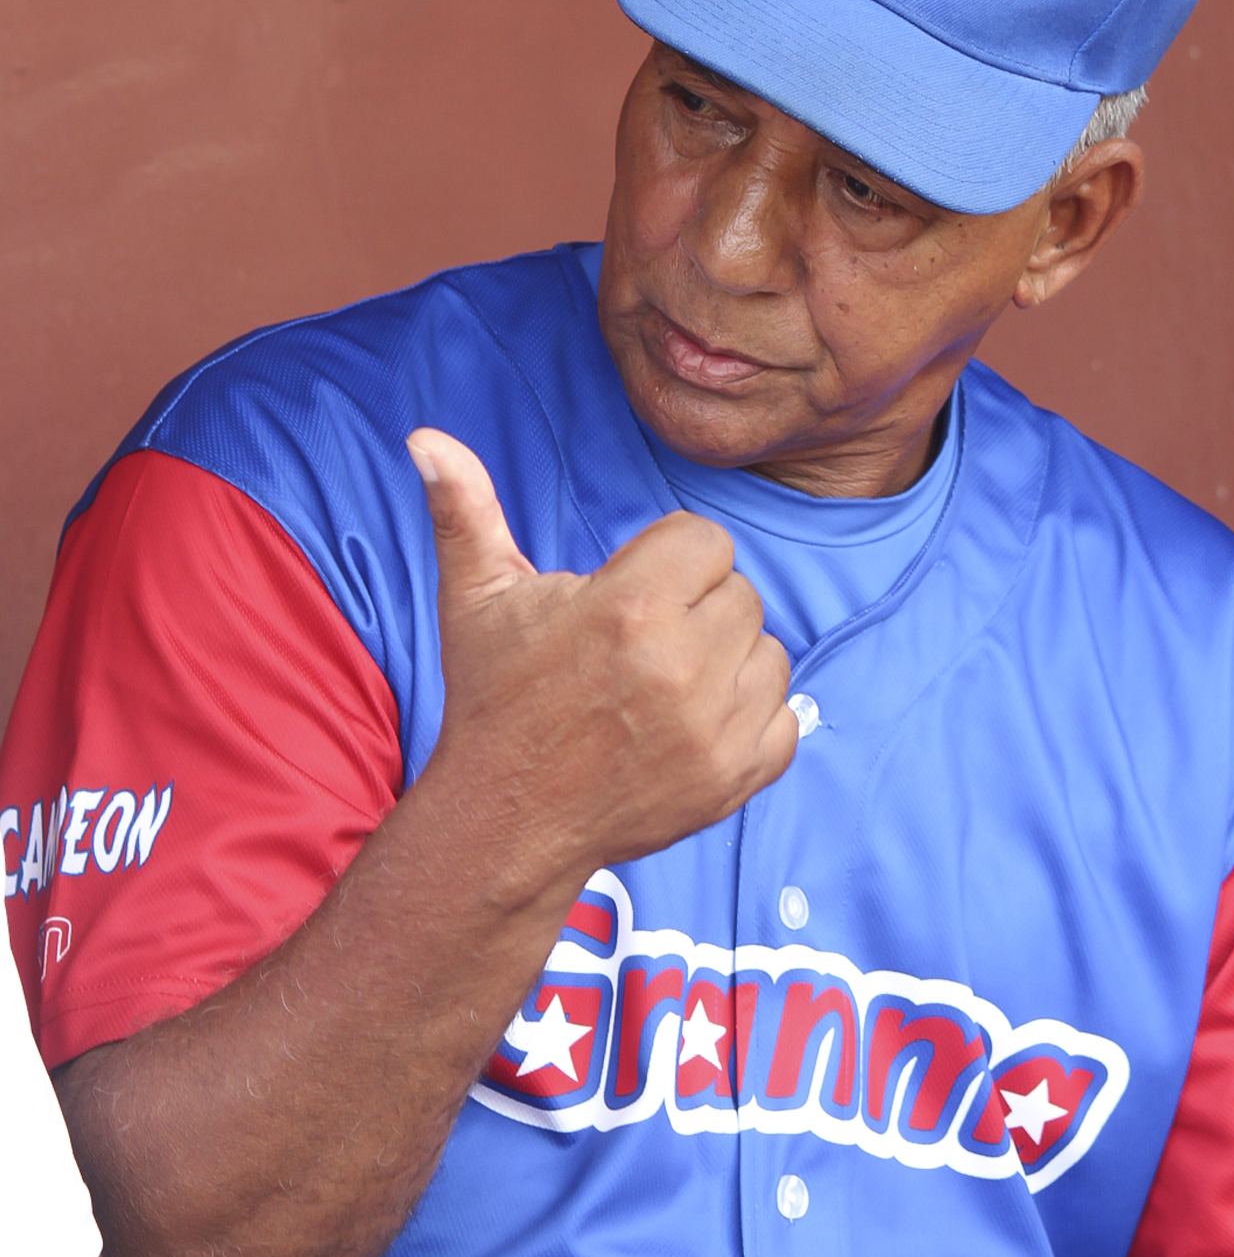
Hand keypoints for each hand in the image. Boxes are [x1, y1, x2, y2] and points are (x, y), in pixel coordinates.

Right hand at [406, 429, 796, 893]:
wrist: (505, 819)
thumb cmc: (493, 698)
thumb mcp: (475, 598)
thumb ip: (464, 509)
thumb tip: (425, 437)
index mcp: (630, 606)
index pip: (706, 540)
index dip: (666, 560)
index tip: (627, 595)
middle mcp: (683, 664)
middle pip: (738, 592)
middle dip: (693, 608)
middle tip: (636, 645)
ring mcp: (715, 728)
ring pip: (767, 651)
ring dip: (725, 661)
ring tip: (661, 684)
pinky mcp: (736, 778)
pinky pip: (785, 718)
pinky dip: (750, 719)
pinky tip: (692, 724)